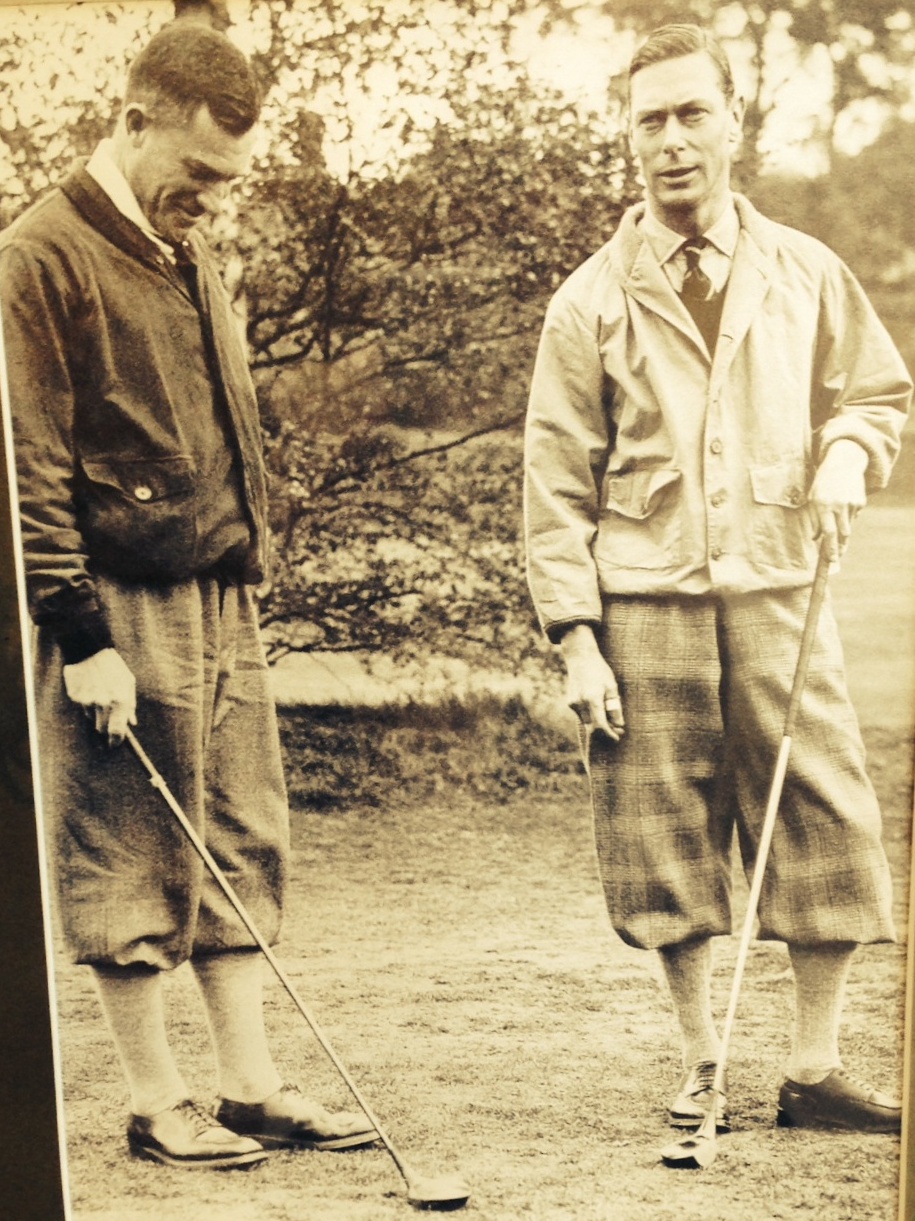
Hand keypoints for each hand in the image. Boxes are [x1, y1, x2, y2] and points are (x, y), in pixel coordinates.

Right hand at [63, 648, 136, 745]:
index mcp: (120, 701)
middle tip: (108, 719)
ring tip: (100, 697)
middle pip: (102, 729)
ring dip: (97, 714)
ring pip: (92, 719)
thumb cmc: (114, 668)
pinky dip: (87, 705)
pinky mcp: (76, 697)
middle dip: (106, 727)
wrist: (90, 651)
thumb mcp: (128, 683)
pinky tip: (90, 691)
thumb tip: (132, 724)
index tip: (115, 744)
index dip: (116, 741)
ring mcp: (88, 701)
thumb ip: (131, 705)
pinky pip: (83, 709)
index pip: (117, 731)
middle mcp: (103, 704)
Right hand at [560, 624, 624, 740]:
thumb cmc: (599, 670)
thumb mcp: (611, 686)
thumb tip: (619, 725)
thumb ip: (615, 707)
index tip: (617, 738)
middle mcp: (580, 703)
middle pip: (593, 726)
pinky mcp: (570, 702)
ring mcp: (573, 703)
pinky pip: (582, 715)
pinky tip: (597, 706)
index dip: (609, 734)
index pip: (600, 724)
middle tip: (618, 729)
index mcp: (593, 698)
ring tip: (610, 717)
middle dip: (605, 730)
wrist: (580, 658)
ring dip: (598, 723)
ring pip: (587, 722)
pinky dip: (591, 715)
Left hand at [809, 439, 867, 561]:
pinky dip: (848, 515)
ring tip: (836, 516)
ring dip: (842, 528)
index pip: (828, 532)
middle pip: (843, 534)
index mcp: (823, 505)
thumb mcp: (813, 498)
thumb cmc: (823, 483)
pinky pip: (853, 516)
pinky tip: (844, 502)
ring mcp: (852, 503)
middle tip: (836, 557)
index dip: (829, 548)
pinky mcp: (861, 501)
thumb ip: (814, 519)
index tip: (830, 560)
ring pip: (848, 526)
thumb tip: (815, 538)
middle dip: (840, 548)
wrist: (843, 463)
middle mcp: (839, 505)